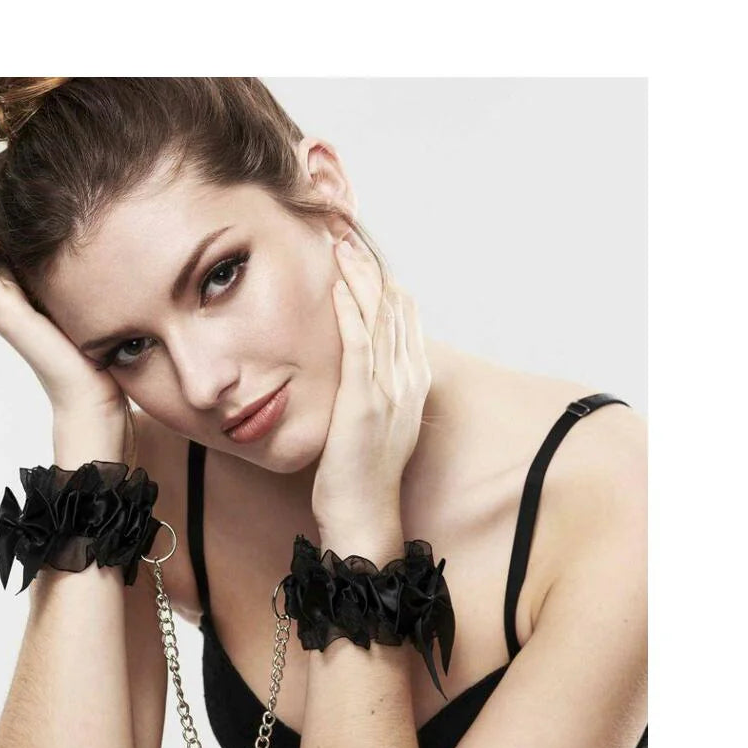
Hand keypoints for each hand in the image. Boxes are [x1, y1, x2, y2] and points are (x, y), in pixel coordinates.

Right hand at [0, 205, 127, 437]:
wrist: (93, 393)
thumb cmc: (93, 349)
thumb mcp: (77, 294)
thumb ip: (68, 269)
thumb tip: (81, 229)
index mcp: (10, 289)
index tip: (14, 192)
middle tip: (8, 196)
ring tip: (4, 211)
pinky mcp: (4, 312)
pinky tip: (9, 233)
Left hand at [311, 236, 430, 533]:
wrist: (364, 515)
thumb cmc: (360, 473)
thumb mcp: (375, 423)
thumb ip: (374, 388)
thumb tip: (359, 364)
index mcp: (412, 383)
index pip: (404, 317)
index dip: (383, 280)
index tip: (361, 251)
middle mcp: (408, 381)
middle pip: (394, 309)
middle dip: (370, 267)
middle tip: (347, 232)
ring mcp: (389, 391)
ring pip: (379, 320)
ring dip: (358, 278)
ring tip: (340, 244)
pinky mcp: (364, 403)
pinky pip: (359, 347)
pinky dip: (349, 313)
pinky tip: (335, 288)